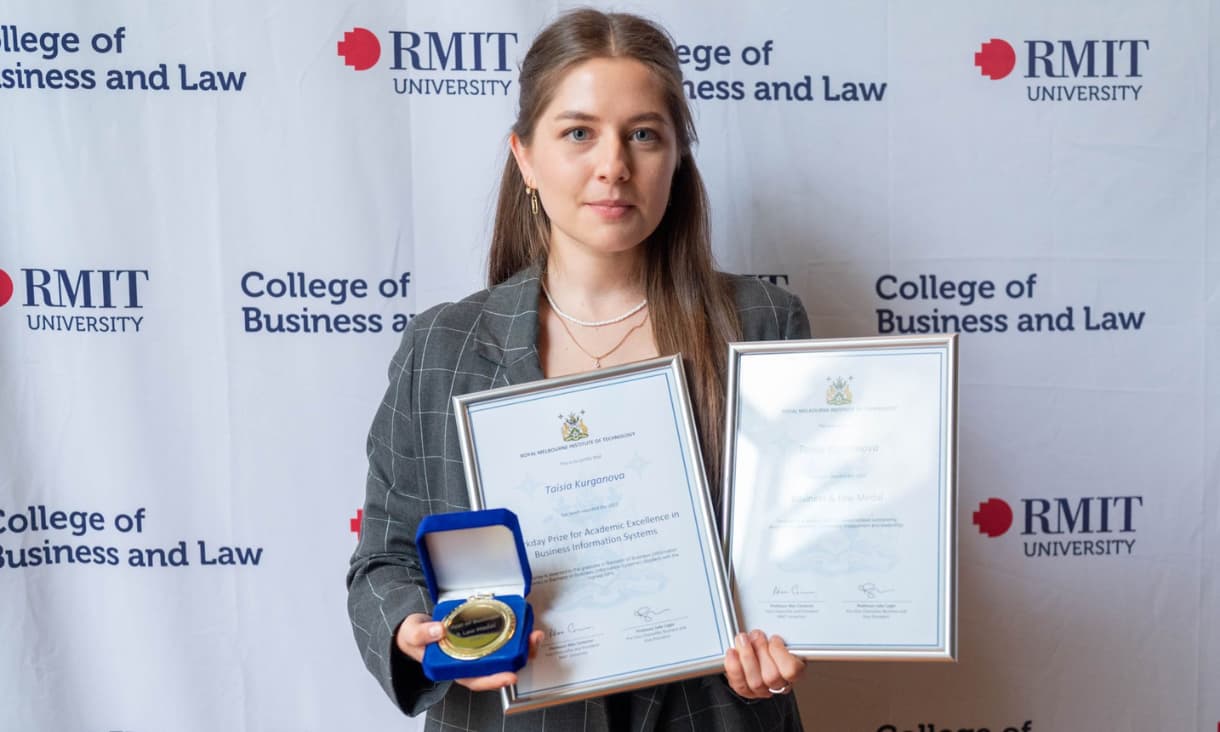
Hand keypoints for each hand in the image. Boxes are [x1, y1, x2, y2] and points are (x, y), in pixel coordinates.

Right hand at [395, 613, 544, 691]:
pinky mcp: (482, 636)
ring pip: (503, 653)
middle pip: (496, 666)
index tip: (509, 676)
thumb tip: (438, 631)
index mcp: (453, 668)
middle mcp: (469, 661)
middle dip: (517, 659)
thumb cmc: (415, 637)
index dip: (494, 680)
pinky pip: (501, 637)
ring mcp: (477, 649)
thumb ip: (422, 634)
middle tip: (531, 645)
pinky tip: (523, 625)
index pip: (476, 679)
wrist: (416, 628)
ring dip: (520, 646)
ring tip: (534, 635)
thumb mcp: (413, 634)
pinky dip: (513, 633)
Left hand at [723, 629, 805, 698]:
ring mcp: (762, 689)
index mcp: (793, 668)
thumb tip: (774, 619)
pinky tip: (732, 653)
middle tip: (755, 634)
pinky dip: (734, 667)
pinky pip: (740, 684)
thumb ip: (778, 630)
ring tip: (742, 640)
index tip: (774, 638)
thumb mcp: (779, 634)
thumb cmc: (770, 644)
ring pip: (756, 681)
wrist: (756, 654)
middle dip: (760, 651)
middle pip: (772, 676)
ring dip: (746, 657)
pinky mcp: (746, 690)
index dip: (781, 653)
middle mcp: (779, 683)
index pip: (792, 670)